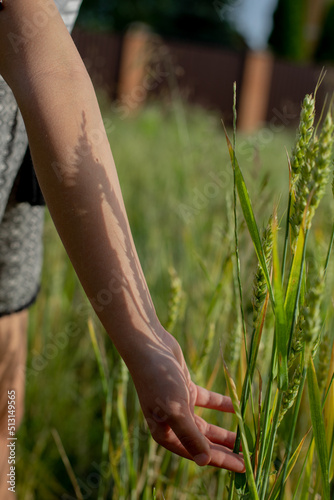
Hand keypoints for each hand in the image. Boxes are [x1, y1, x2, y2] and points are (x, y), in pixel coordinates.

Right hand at [129, 327, 244, 471]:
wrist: (149, 346)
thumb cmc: (158, 379)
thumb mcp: (174, 409)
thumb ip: (190, 436)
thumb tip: (204, 462)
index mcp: (165, 433)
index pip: (198, 453)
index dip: (221, 461)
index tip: (243, 468)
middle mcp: (172, 423)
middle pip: (204, 442)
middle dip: (225, 450)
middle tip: (249, 457)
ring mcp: (180, 406)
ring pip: (207, 425)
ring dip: (225, 431)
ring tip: (245, 438)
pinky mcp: (186, 390)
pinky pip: (209, 402)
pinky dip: (223, 405)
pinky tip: (238, 407)